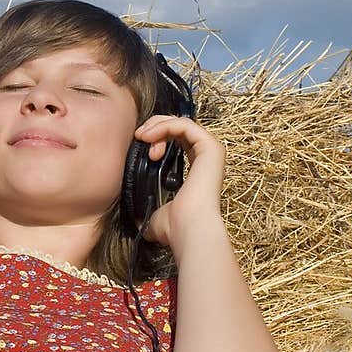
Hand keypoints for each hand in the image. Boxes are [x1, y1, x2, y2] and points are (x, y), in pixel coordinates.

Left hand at [133, 114, 225, 251]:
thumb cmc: (176, 226)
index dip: (159, 137)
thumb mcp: (157, 212)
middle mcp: (207, 159)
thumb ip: (152, 208)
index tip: (141, 145)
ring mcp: (211, 152)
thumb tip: (140, 220)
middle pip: (181, 127)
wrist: (187, 228)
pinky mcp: (211, 148)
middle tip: (140, 136)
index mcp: (197, 171)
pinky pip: (185, 124)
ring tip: (142, 137)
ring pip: (182, 122)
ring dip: (158, 125)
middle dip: (157, 127)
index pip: (180, 140)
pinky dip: (165, 126)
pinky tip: (150, 136)